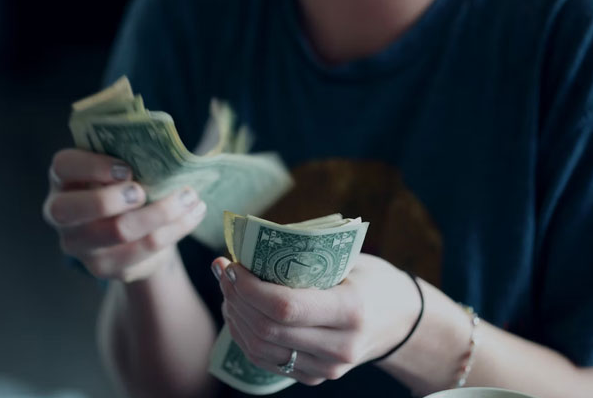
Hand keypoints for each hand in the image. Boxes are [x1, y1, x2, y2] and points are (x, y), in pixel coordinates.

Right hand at [43, 149, 206, 281]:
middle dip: (112, 199)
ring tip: (189, 197)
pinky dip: (175, 229)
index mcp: (63, 179)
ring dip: (160, 213)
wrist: (135, 234)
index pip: (63, 166)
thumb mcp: (122, 168)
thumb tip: (165, 144)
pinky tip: (193, 214)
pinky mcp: (105, 267)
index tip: (127, 168)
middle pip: (71, 210)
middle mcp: (61, 214)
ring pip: (117, 232)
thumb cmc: (127, 187)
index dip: (92, 166)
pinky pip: (144, 249)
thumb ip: (131, 156)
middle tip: (143, 191)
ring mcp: (80, 245)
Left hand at [213, 253, 420, 385]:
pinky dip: (244, 335)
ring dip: (235, 316)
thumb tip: (250, 245)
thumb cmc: (372, 280)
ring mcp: (327, 368)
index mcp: (351, 310)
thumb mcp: (349, 260)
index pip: (285, 307)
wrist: (401, 321)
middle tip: (223, 271)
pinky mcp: (315, 377)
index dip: (249, 288)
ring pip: (260, 349)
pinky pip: (266, 361)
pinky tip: (238, 311)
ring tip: (228, 289)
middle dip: (236, 298)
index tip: (232, 265)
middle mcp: (340, 346)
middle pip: (267, 329)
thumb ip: (306, 257)